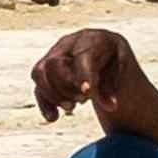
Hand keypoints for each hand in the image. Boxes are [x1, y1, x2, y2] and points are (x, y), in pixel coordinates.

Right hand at [27, 26, 157, 127]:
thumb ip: (112, 86)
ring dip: (53, 95)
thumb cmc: (114, 60)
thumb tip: (110, 106)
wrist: (105, 52)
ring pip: (40, 73)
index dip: (82, 75)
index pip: (81, 56)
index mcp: (91, 40)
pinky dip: (44, 103)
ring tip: (71, 107)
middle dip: (65, 87)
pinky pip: (37, 86)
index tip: (87, 94)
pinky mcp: (45, 71)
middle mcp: (67, 44)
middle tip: (83, 101)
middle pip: (54, 64)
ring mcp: (53, 56)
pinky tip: (54, 117)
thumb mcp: (121, 68)